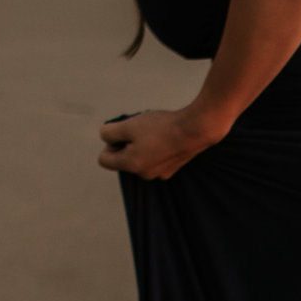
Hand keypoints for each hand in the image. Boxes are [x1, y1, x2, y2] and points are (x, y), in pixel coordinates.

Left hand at [97, 108, 223, 180]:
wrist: (197, 130)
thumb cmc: (161, 127)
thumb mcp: (128, 125)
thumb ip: (109, 133)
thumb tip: (105, 138)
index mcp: (131, 165)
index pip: (103, 160)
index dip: (108, 143)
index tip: (122, 132)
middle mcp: (144, 174)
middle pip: (123, 159)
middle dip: (126, 144)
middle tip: (140, 129)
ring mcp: (160, 173)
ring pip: (140, 158)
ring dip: (142, 145)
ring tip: (156, 132)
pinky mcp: (173, 168)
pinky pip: (156, 158)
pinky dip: (156, 147)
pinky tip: (167, 136)